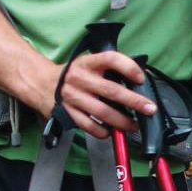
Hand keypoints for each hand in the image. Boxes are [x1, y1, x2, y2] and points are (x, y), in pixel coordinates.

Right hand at [37, 51, 153, 138]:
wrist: (42, 83)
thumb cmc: (75, 74)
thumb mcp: (90, 63)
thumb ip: (109, 69)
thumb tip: (137, 82)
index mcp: (88, 62)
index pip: (111, 59)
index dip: (128, 67)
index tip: (141, 78)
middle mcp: (80, 78)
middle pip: (111, 90)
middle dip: (134, 101)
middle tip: (149, 108)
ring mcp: (73, 97)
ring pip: (102, 111)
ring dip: (121, 121)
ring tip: (134, 125)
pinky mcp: (68, 112)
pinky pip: (88, 125)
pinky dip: (101, 131)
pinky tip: (111, 132)